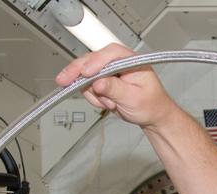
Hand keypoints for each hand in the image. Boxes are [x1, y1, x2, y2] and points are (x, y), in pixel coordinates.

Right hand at [55, 44, 178, 128]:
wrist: (151, 116)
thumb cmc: (151, 105)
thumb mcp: (134, 98)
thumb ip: (115, 89)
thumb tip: (98, 82)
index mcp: (130, 60)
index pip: (110, 53)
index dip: (95, 61)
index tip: (86, 72)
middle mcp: (117, 62)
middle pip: (91, 61)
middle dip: (79, 73)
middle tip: (64, 81)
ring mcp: (108, 72)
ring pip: (86, 76)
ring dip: (93, 93)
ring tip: (110, 103)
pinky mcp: (101, 81)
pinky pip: (87, 87)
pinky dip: (93, 97)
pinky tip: (106, 103)